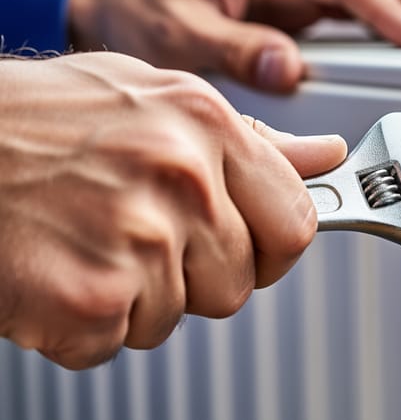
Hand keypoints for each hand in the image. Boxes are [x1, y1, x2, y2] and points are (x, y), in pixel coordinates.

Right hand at [0, 52, 345, 368]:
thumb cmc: (38, 120)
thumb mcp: (156, 99)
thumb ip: (251, 140)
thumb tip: (322, 157)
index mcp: (207, 127)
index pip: (295, 222)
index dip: (271, 246)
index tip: (251, 246)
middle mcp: (183, 180)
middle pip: (239, 282)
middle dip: (193, 274)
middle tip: (135, 234)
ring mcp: (140, 239)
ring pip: (177, 316)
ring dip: (133, 297)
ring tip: (85, 240)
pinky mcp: (91, 297)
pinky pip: (116, 341)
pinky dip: (82, 323)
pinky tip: (56, 268)